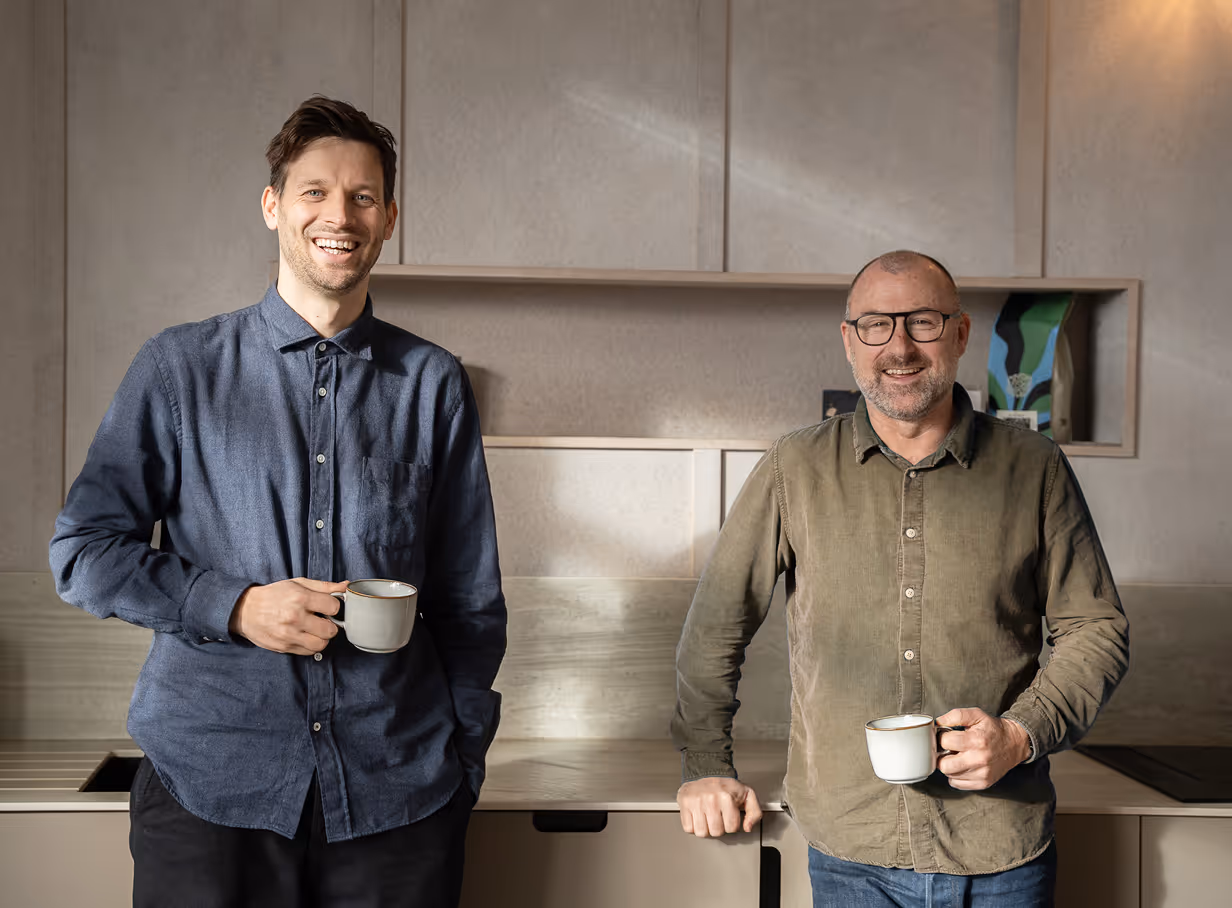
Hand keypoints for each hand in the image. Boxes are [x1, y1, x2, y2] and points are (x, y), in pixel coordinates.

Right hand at [229, 578, 346, 654]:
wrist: (245, 610)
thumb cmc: (273, 595)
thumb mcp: (298, 583)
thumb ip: (324, 587)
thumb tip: (346, 586)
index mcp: (300, 598)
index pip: (334, 607)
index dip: (334, 607)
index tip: (328, 607)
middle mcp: (295, 618)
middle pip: (330, 630)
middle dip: (330, 625)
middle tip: (323, 620)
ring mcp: (289, 635)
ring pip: (321, 645)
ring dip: (322, 638)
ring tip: (315, 630)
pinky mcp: (284, 647)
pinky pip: (308, 652)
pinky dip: (310, 646)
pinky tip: (305, 636)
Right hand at [676, 777, 762, 837]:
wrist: (706, 771)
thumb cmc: (726, 786)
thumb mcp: (747, 795)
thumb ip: (755, 812)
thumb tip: (747, 827)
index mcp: (726, 798)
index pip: (731, 828)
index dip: (731, 825)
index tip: (729, 816)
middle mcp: (710, 800)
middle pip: (716, 832)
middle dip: (718, 827)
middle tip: (718, 816)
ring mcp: (696, 802)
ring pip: (701, 832)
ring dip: (705, 828)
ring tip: (707, 817)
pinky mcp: (684, 804)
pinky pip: (688, 828)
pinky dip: (692, 826)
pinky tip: (698, 816)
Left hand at [936, 707, 1031, 790]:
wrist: (1014, 743)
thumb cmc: (993, 729)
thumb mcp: (976, 714)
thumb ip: (956, 715)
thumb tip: (938, 722)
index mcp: (976, 740)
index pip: (944, 742)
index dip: (941, 737)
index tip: (945, 736)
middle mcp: (979, 759)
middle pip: (944, 765)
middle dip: (941, 755)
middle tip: (948, 749)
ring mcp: (981, 774)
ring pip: (949, 775)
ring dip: (949, 765)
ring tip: (958, 756)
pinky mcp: (983, 783)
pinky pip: (957, 783)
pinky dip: (956, 775)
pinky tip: (963, 765)